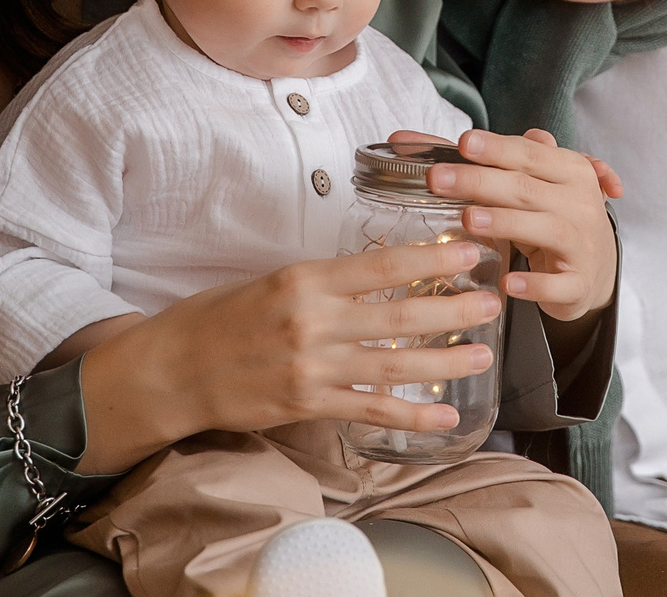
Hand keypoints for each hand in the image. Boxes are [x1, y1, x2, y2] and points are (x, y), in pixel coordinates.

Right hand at [80, 243, 501, 469]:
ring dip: (444, 359)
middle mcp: (312, 320)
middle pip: (398, 314)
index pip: (380, 265)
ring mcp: (312, 367)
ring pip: (393, 363)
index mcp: (305, 279)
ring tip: (483, 354)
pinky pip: (370, 409)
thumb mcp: (272, 280)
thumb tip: (380, 272)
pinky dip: (411, 414)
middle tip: (493, 301)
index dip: (430, 259)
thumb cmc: (220, 317)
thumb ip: (324, 281)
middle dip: (453, 307)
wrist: (173, 368)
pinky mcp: (307, 404)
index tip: (469, 250)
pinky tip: (444, 417)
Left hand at [392, 127, 619, 323]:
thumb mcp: (523, 185)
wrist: (594, 268)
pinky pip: (557, 283)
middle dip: (479, 182)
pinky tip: (508, 282)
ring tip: (469, 219)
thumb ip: (474, 161)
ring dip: (506, 223)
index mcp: (567, 170)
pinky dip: (534, 283)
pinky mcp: (578, 283)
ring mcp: (582, 242)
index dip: (495, 148)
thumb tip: (404, 140)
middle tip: (437, 179)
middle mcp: (579, 201)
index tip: (462, 142)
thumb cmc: (548, 216)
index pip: (527, 154)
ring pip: (545, 228)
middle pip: (525, 188)